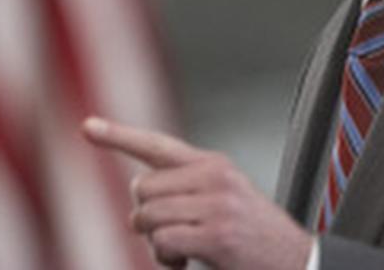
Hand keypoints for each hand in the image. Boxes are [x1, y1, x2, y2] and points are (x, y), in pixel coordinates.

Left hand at [82, 116, 311, 269]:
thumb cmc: (252, 237)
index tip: (87, 127)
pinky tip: (186, 262)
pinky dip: (166, 259)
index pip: (157, 144)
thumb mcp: (223, 198)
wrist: (297, 261)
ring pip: (148, 217)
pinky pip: (163, 242)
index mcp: (212, 163)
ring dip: (156, 245)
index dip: (118, 136)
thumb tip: (139, 190)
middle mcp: (214, 176)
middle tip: (169, 238)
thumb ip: (185, 186)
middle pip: (142, 189)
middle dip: (145, 218)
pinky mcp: (217, 234)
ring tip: (181, 252)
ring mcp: (217, 204)